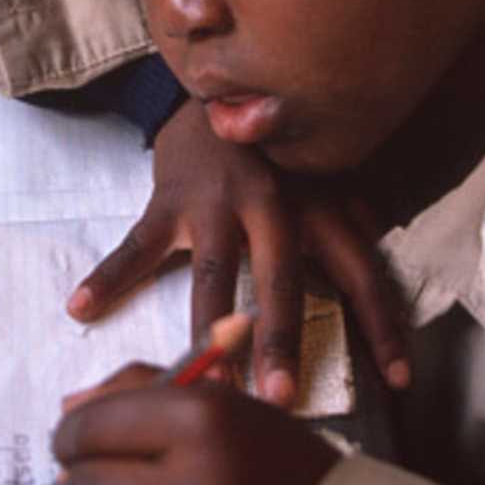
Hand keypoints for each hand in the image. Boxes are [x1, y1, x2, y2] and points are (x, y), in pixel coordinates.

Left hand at [0, 365, 337, 484]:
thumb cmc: (285, 471)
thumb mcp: (231, 407)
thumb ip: (146, 391)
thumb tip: (67, 409)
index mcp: (206, 422)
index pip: (99, 421)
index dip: (80, 430)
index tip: (80, 438)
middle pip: (83, 482)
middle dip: (76, 478)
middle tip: (87, 480)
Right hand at [67, 97, 408, 405]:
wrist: (217, 85)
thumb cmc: (276, 145)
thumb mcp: (322, 173)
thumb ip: (349, 213)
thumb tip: (381, 242)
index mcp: (319, 204)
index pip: (360, 269)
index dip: (383, 324)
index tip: (401, 380)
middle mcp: (273, 201)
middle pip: (282, 277)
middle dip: (281, 339)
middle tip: (279, 399)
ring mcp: (216, 200)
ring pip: (214, 271)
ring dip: (208, 328)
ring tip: (203, 382)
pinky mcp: (169, 199)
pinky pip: (137, 244)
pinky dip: (110, 276)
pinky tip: (83, 307)